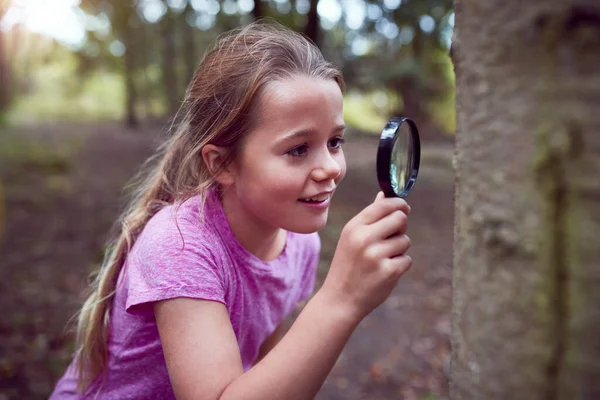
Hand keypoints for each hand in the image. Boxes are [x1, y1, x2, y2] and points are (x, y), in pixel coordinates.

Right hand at [321, 191, 411, 321]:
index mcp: (354, 227)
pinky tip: (383, 273)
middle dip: (400, 227)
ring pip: (405, 240)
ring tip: (381, 260)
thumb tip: (384, 194)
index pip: (384, 205)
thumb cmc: (347, 265)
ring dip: (399, 250)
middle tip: (391, 238)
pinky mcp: (389, 272)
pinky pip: (407, 260)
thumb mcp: (351, 237)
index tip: (404, 208)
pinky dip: (399, 266)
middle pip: (400, 218)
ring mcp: (376, 255)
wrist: (340, 299)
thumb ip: (370, 216)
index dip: (399, 204)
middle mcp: (364, 238)